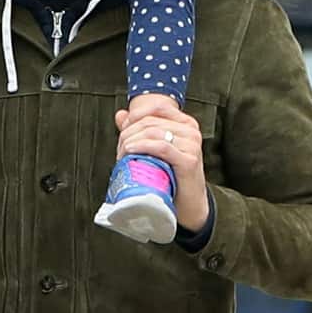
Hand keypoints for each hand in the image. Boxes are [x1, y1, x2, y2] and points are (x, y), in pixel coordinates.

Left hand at [116, 95, 206, 232]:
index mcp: (186, 123)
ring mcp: (192, 145)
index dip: (135, 116)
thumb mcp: (155, 149)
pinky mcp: (189, 160)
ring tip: (122, 154)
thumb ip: (139, 130)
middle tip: (120, 148)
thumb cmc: (173, 177)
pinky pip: (161, 147)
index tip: (123, 130)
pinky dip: (142, 146)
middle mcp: (191, 131)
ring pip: (153, 132)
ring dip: (131, 141)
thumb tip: (120, 114)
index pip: (156, 108)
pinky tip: (131, 151)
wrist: (189, 204)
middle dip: (128, 132)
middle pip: (151, 121)